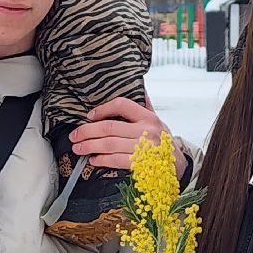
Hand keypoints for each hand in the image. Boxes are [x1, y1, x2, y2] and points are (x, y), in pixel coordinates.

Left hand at [70, 94, 185, 178]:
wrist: (178, 166)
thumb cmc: (163, 142)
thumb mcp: (157, 121)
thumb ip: (145, 105)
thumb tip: (138, 86)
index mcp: (148, 117)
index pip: (122, 105)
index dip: (103, 109)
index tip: (90, 115)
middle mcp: (146, 131)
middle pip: (110, 127)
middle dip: (87, 131)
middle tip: (74, 135)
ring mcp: (144, 148)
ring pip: (109, 144)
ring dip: (90, 146)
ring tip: (78, 148)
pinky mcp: (141, 164)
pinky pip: (116, 160)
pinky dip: (102, 160)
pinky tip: (93, 159)